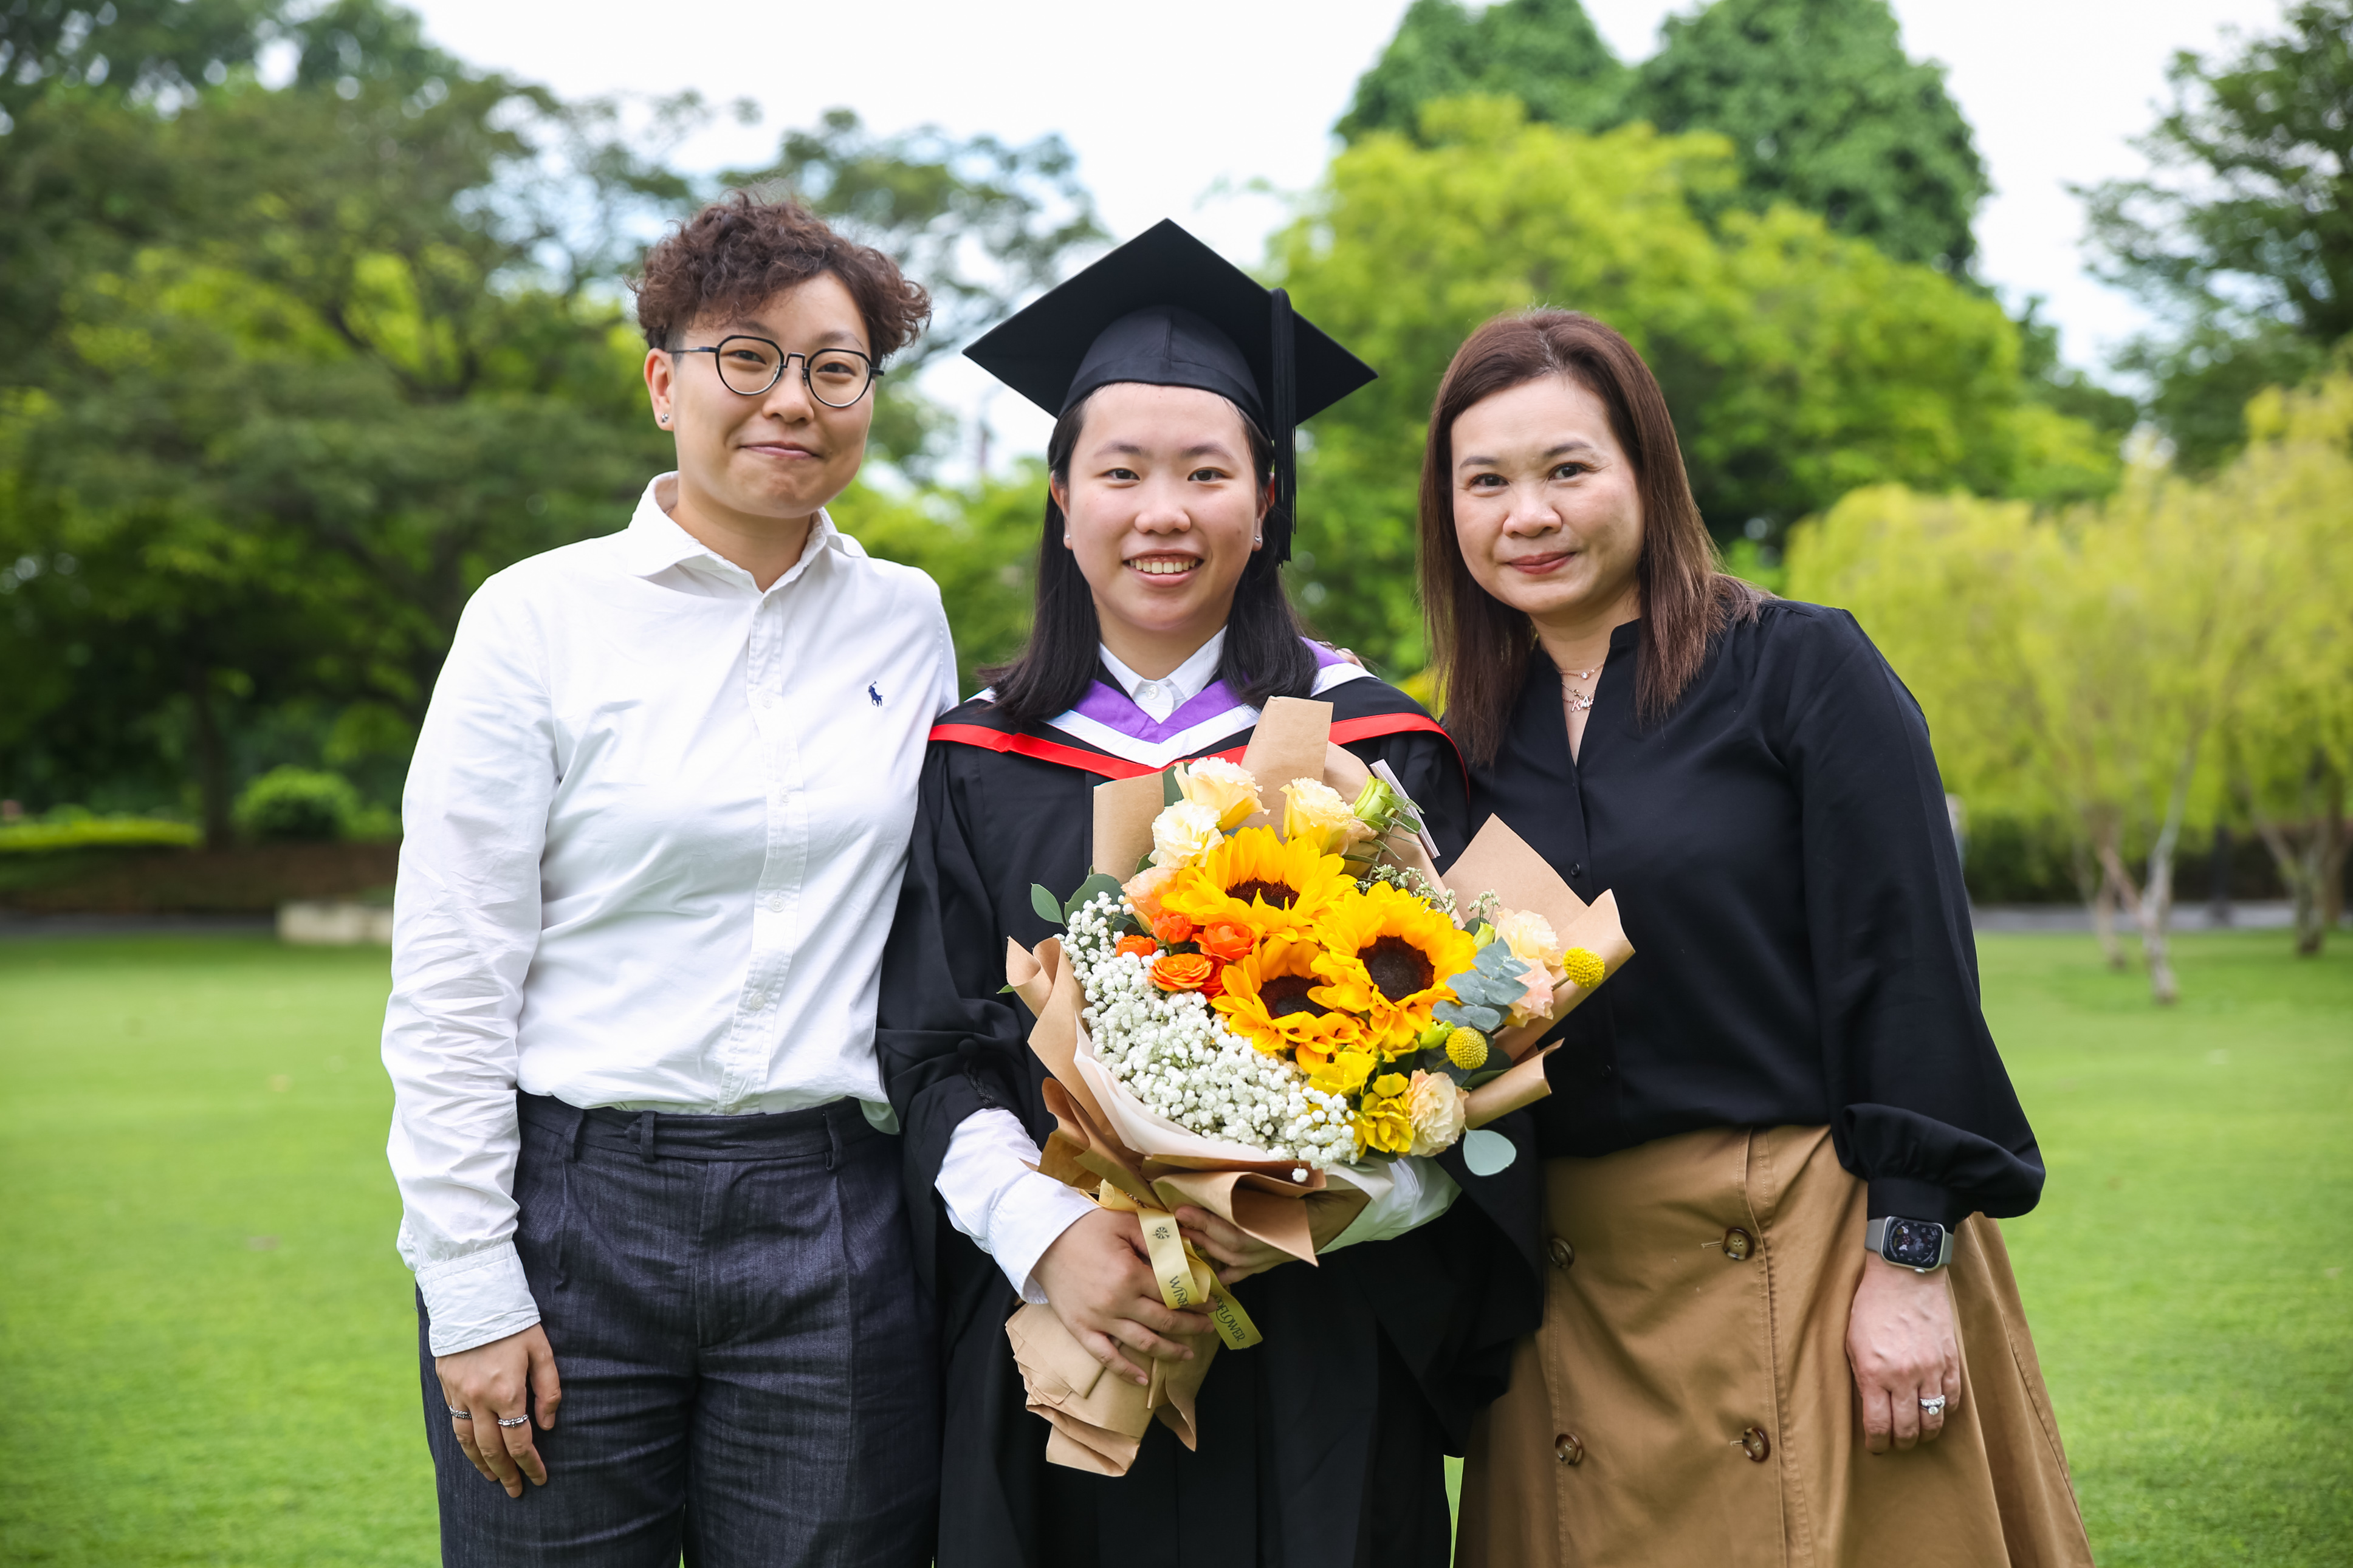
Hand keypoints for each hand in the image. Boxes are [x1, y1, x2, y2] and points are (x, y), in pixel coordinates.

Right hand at [435, 1323, 561, 1496]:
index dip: (530, 1464)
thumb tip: (547, 1425)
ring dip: (481, 1464)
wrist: (473, 1297)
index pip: (520, 1441)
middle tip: (515, 1491)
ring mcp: (459, 1394)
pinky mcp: (446, 1385)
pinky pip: (454, 1422)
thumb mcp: (542, 1351)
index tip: (539, 1479)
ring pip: (468, 1441)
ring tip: (492, 1477)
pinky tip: (472, 1449)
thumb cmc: (516, 1323)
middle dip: (506, 1473)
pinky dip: (464, 1442)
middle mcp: (479, 1399)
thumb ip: (549, 1390)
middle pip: (492, 1449)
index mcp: (507, 1392)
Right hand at [1032, 1209, 1212, 1387]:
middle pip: (1165, 1321)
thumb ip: (1156, 1237)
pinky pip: (1106, 1357)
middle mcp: (1117, 1302)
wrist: (1042, 1241)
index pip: (1174, 1293)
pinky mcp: (1081, 1330)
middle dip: (1192, 1325)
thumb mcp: (1124, 1222)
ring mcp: (1099, 1320)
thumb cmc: (1085, 1227)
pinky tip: (1144, 1379)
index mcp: (1130, 1274)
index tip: (1213, 1301)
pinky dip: (1126, 1372)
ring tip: (1189, 1353)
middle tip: (1208, 1326)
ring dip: (1170, 1351)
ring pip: (1143, 1343)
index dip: (1198, 1299)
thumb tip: (1187, 1247)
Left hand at [1174, 1195, 1357, 1284]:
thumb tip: (1226, 1169)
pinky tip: (1214, 1270)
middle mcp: (1281, 1243)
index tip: (1185, 1208)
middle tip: (1179, 1218)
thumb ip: (1266, 1178)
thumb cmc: (1321, 1186)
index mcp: (1285, 1222)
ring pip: (1240, 1261)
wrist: (1347, 1205)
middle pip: (1234, 1248)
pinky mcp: (1280, 1257)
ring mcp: (1280, 1253)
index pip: (1238, 1230)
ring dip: (1212, 1250)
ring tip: (1189, 1234)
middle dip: (1204, 1235)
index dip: (1209, 1222)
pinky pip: (1251, 1270)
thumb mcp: (1296, 1177)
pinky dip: (1231, 1271)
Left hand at [1845, 1251, 1961, 1453]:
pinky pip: (1953, 1400)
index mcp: (1874, 1373)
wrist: (1904, 1277)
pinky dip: (1945, 1411)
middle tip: (1896, 1443)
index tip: (1876, 1447)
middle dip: (1901, 1443)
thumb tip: (1870, 1409)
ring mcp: (1930, 1370)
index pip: (1878, 1426)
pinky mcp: (1950, 1361)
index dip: (1877, 1444)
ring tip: (1917, 1433)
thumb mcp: (1852, 1343)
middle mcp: (1904, 1377)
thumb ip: (1862, 1378)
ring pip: (1933, 1420)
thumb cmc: (1870, 1308)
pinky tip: (1936, 1411)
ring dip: (1925, 1433)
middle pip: (1908, 1429)